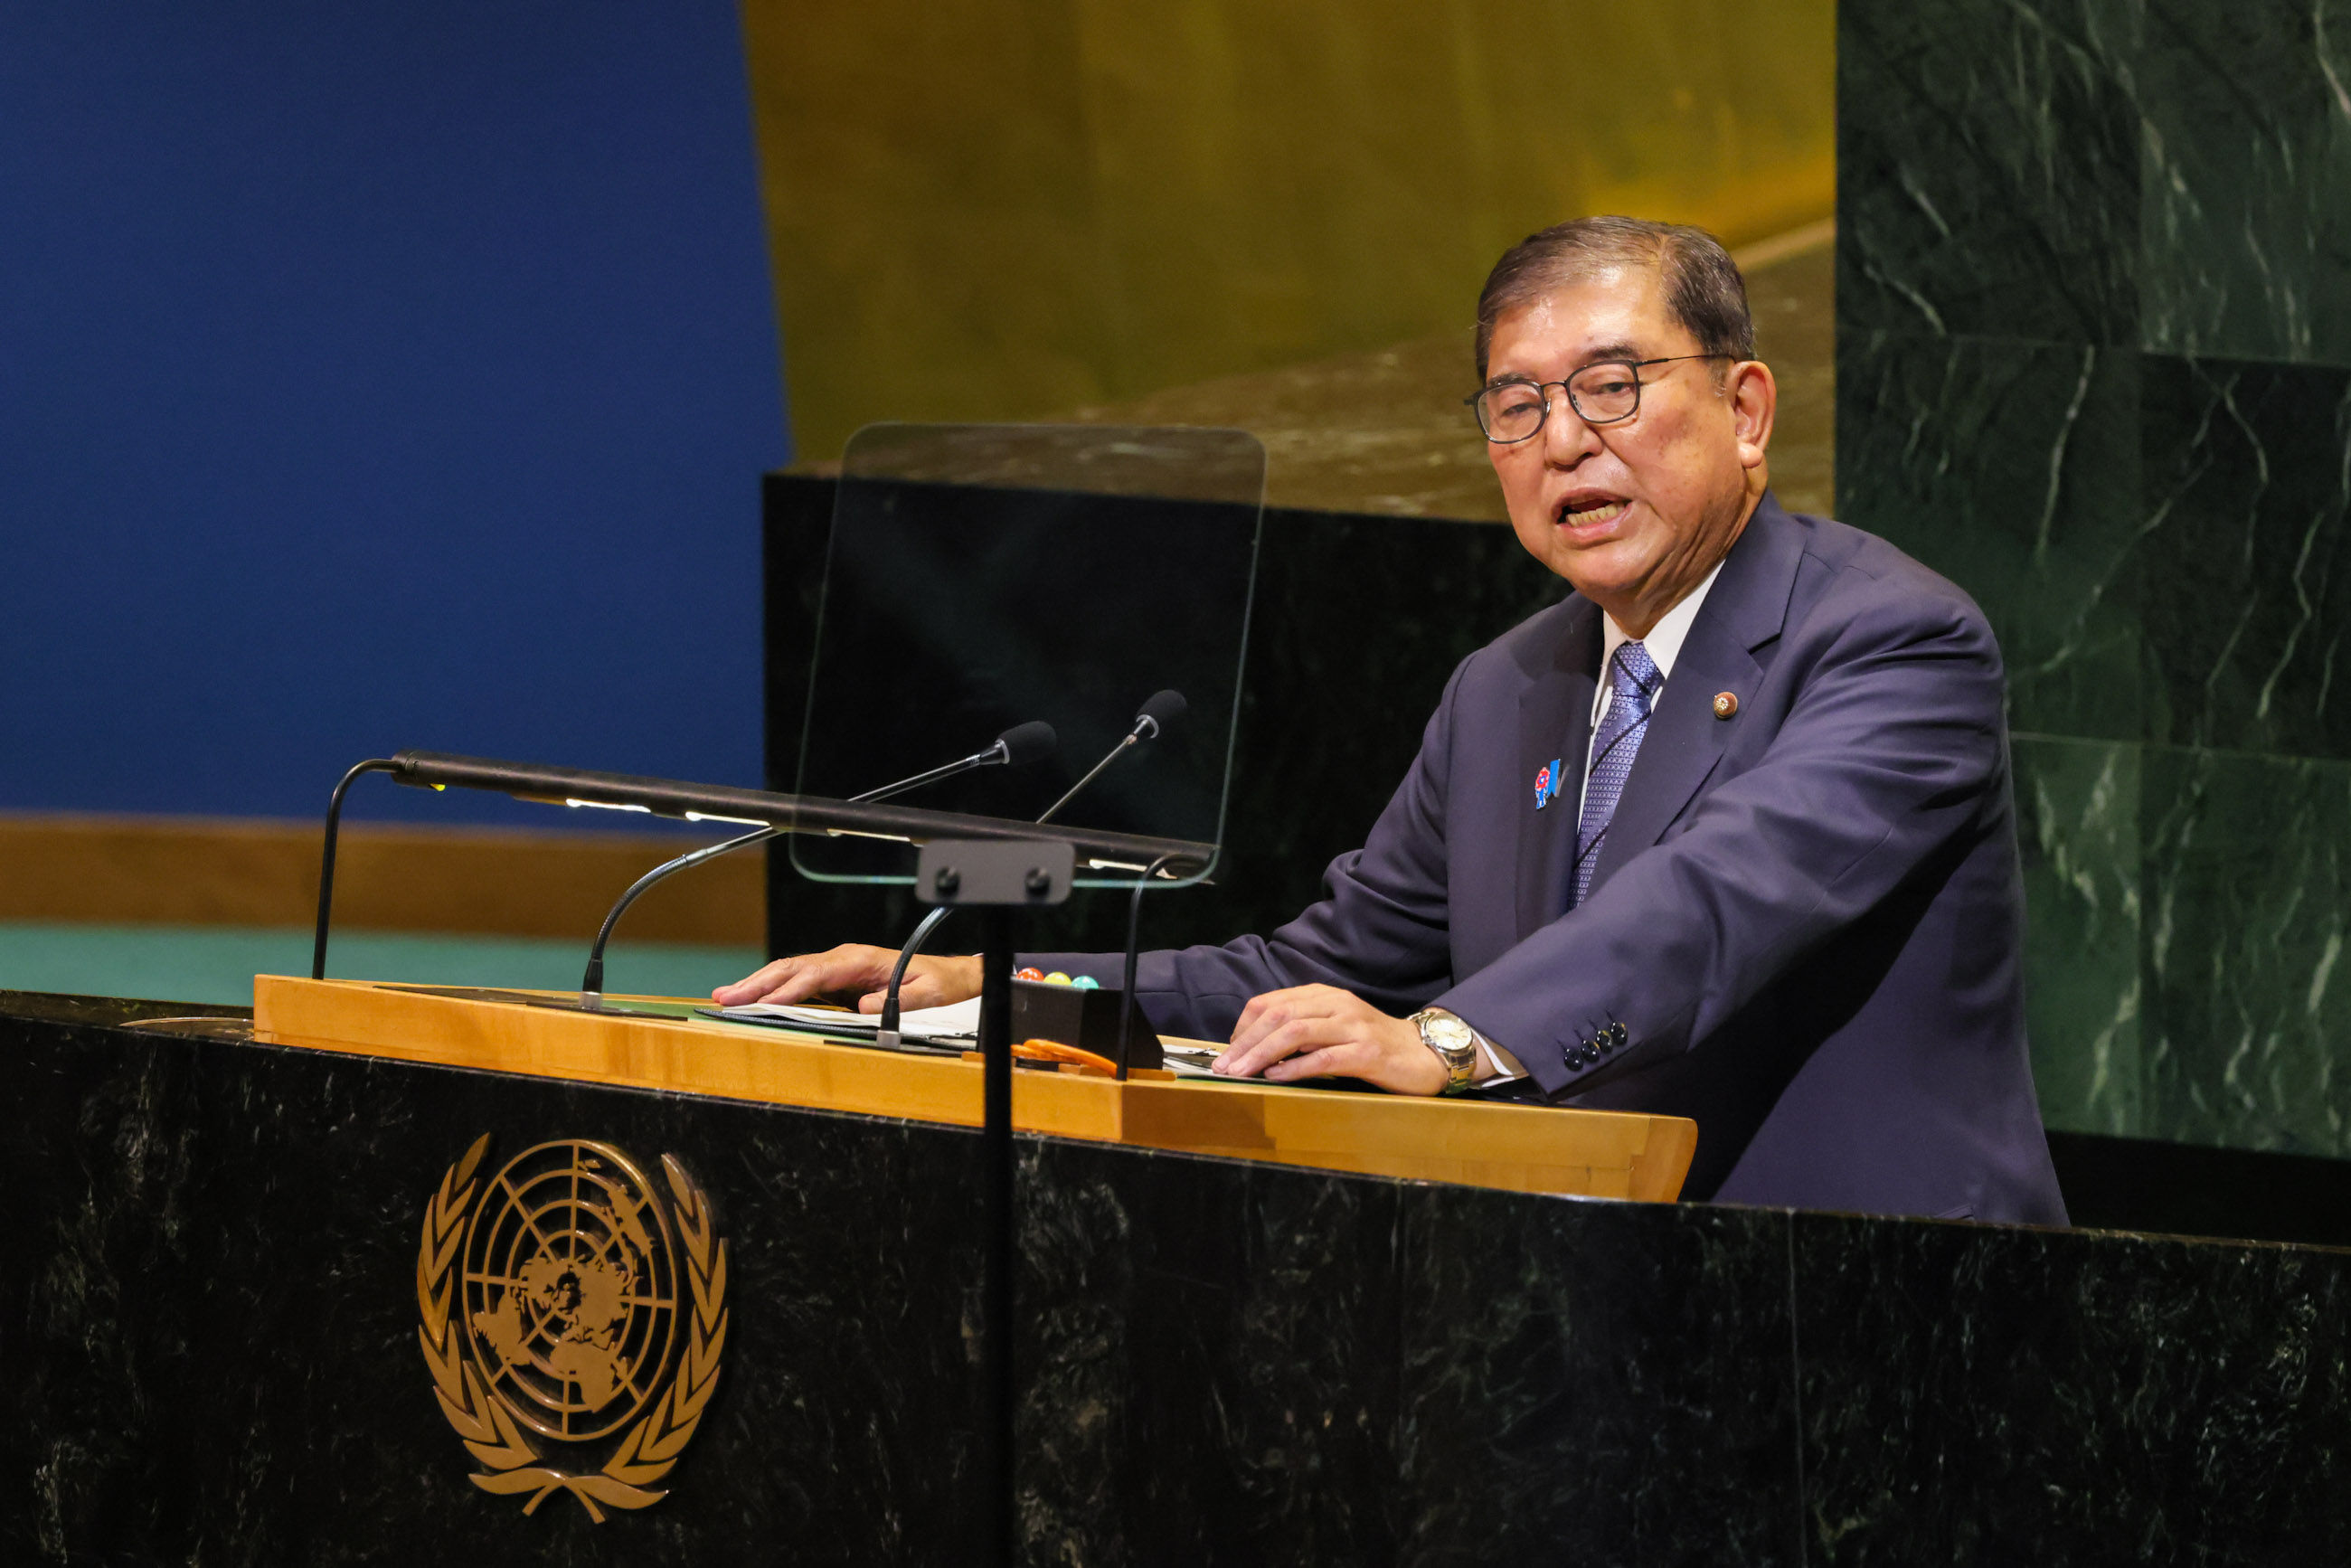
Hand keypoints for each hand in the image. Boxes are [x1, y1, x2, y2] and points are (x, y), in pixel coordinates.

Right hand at [711, 945, 983, 1013]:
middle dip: (757, 983)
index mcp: (861, 960)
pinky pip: (797, 981)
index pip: (816, 973)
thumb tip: (863, 1006)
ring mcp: (837, 966)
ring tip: (725, 997)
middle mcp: (844, 958)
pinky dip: (772, 989)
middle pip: (793, 968)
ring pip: (789, 972)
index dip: (788, 989)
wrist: (949, 975)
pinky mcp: (835, 978)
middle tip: (725, 997)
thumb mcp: (927, 993)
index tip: (764, 1003)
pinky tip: (752, 999)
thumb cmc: (937, 982)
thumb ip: (897, 999)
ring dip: (757, 984)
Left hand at [1212, 983, 1446, 1095]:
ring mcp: (1352, 1026)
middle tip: (1224, 1067)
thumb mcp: (1333, 1027)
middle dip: (1245, 1042)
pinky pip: (1323, 1058)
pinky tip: (1276, 1078)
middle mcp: (1336, 1004)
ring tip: (1242, 1073)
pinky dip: (1294, 1068)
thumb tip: (1255, 1049)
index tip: (1228, 1051)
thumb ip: (1301, 1030)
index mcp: (1324, 995)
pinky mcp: (1367, 1052)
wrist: (1423, 1054)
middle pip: (1278, 1015)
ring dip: (1262, 1054)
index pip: (1270, 1002)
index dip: (1243, 1027)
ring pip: (1296, 1032)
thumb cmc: (1372, 1044)